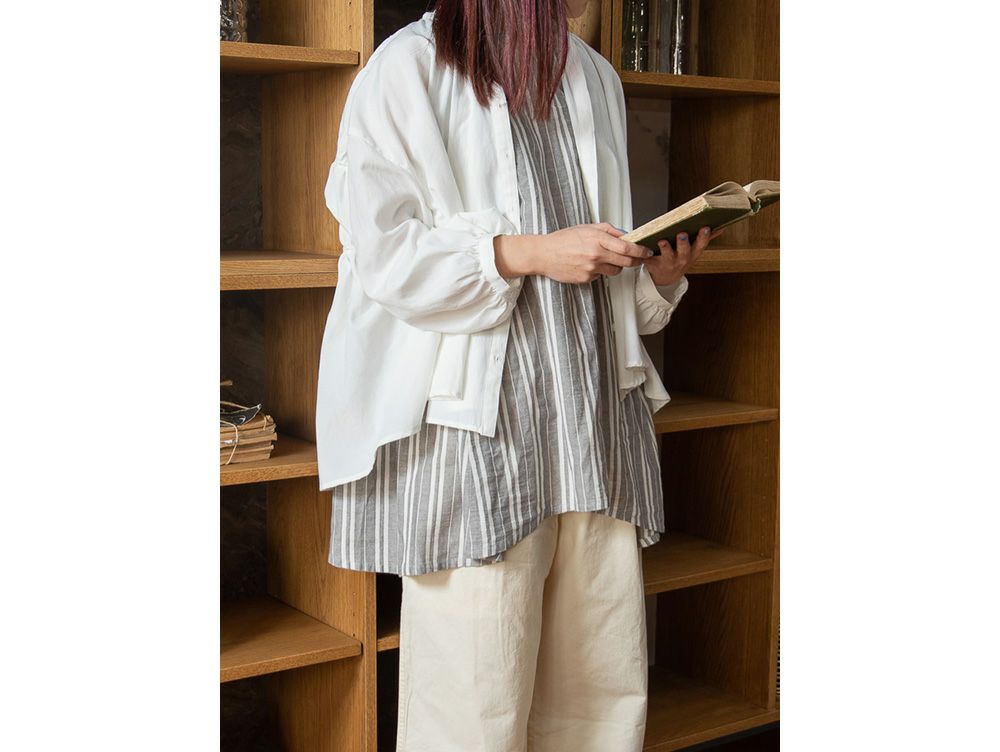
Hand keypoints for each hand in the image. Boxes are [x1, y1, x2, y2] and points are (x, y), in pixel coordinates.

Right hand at [531, 222, 652, 283]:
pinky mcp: (586, 279)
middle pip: (626, 261)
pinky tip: (588, 265)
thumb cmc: (563, 240)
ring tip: (605, 259)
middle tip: (639, 259)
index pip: (627, 247)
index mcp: (597, 239)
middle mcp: (596, 254)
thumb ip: (608, 230)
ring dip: (617, 266)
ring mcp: (591, 268)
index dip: (640, 251)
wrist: (543, 254)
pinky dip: (600, 271)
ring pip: (615, 271)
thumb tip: (626, 235)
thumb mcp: (586, 228)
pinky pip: (601, 276)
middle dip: (636, 261)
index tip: (647, 251)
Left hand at [642, 226, 724, 284]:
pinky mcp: (654, 264)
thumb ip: (705, 239)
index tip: (705, 227)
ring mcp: (668, 263)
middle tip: (682, 234)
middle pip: (684, 252)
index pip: (700, 245)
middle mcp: (681, 260)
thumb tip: (721, 228)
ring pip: (667, 256)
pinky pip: (648, 259)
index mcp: (692, 254)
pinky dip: (644, 255)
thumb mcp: (695, 251)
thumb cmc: (680, 259)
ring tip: (662, 240)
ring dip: (665, 248)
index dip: (703, 237)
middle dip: (684, 243)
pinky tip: (643, 246)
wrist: (666, 277)